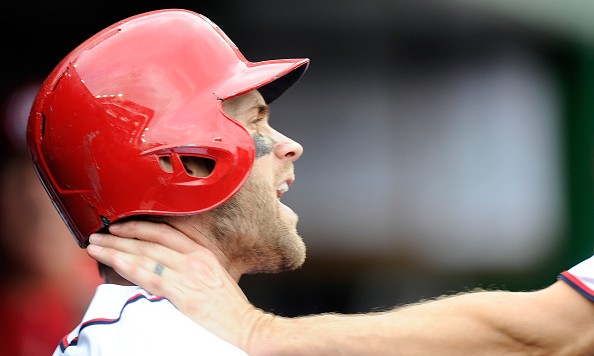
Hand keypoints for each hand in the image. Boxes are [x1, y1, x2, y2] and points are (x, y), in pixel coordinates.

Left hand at [86, 220, 267, 350]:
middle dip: (120, 237)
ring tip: (96, 247)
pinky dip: (129, 267)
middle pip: (150, 241)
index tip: (120, 226)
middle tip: (98, 235)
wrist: (245, 324)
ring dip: (116, 250)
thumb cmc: (230, 306)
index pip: (165, 232)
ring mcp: (188, 274)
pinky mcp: (183, 293)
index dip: (139, 226)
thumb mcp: (213, 276)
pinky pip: (150, 276)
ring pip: (145, 256)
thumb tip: (163, 266)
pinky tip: (113, 262)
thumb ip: (190, 267)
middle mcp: (194, 259)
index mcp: (202, 252)